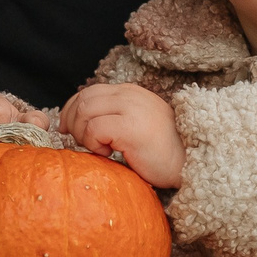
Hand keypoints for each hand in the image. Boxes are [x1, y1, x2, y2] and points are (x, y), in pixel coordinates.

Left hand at [62, 83, 184, 186]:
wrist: (189, 164)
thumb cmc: (161, 153)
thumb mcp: (135, 125)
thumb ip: (114, 116)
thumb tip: (78, 122)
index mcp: (130, 92)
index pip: (88, 91)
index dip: (71, 109)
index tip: (67, 128)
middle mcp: (130, 95)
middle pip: (83, 99)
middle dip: (72, 122)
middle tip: (80, 143)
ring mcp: (131, 108)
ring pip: (85, 111)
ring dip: (82, 133)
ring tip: (98, 149)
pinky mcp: (131, 126)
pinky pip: (95, 128)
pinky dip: (93, 143)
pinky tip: (109, 154)